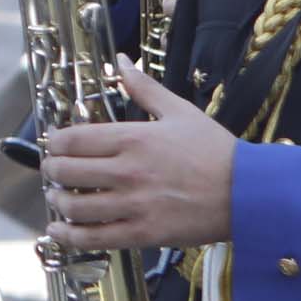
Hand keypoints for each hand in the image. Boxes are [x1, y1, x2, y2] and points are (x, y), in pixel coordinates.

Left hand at [40, 63, 238, 250]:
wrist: (248, 192)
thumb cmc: (216, 151)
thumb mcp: (180, 111)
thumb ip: (144, 88)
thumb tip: (122, 62)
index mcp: (132, 139)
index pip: (72, 139)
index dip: (55, 143)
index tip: (55, 144)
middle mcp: (127, 171)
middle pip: (66, 172)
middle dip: (52, 171)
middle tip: (54, 171)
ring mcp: (133, 204)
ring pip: (74, 206)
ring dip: (58, 202)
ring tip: (58, 199)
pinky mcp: (142, 233)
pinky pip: (94, 238)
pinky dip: (70, 236)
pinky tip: (62, 230)